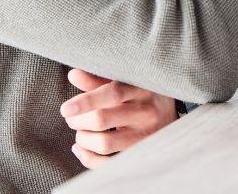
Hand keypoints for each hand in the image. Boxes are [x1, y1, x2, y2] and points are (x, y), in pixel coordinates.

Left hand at [60, 69, 177, 168]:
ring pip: (104, 143)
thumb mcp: (126, 81)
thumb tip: (73, 74)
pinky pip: (109, 163)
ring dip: (83, 139)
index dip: (87, 101)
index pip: (112, 93)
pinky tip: (82, 149)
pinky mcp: (140, 153)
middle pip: (103, 119)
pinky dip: (88, 159)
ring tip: (80, 133)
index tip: (65, 109)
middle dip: (79, 120)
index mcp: (141, 88)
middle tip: (71, 117)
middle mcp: (145, 111)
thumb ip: (99, 79)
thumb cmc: (141, 94)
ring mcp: (145, 135)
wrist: (171, 113)